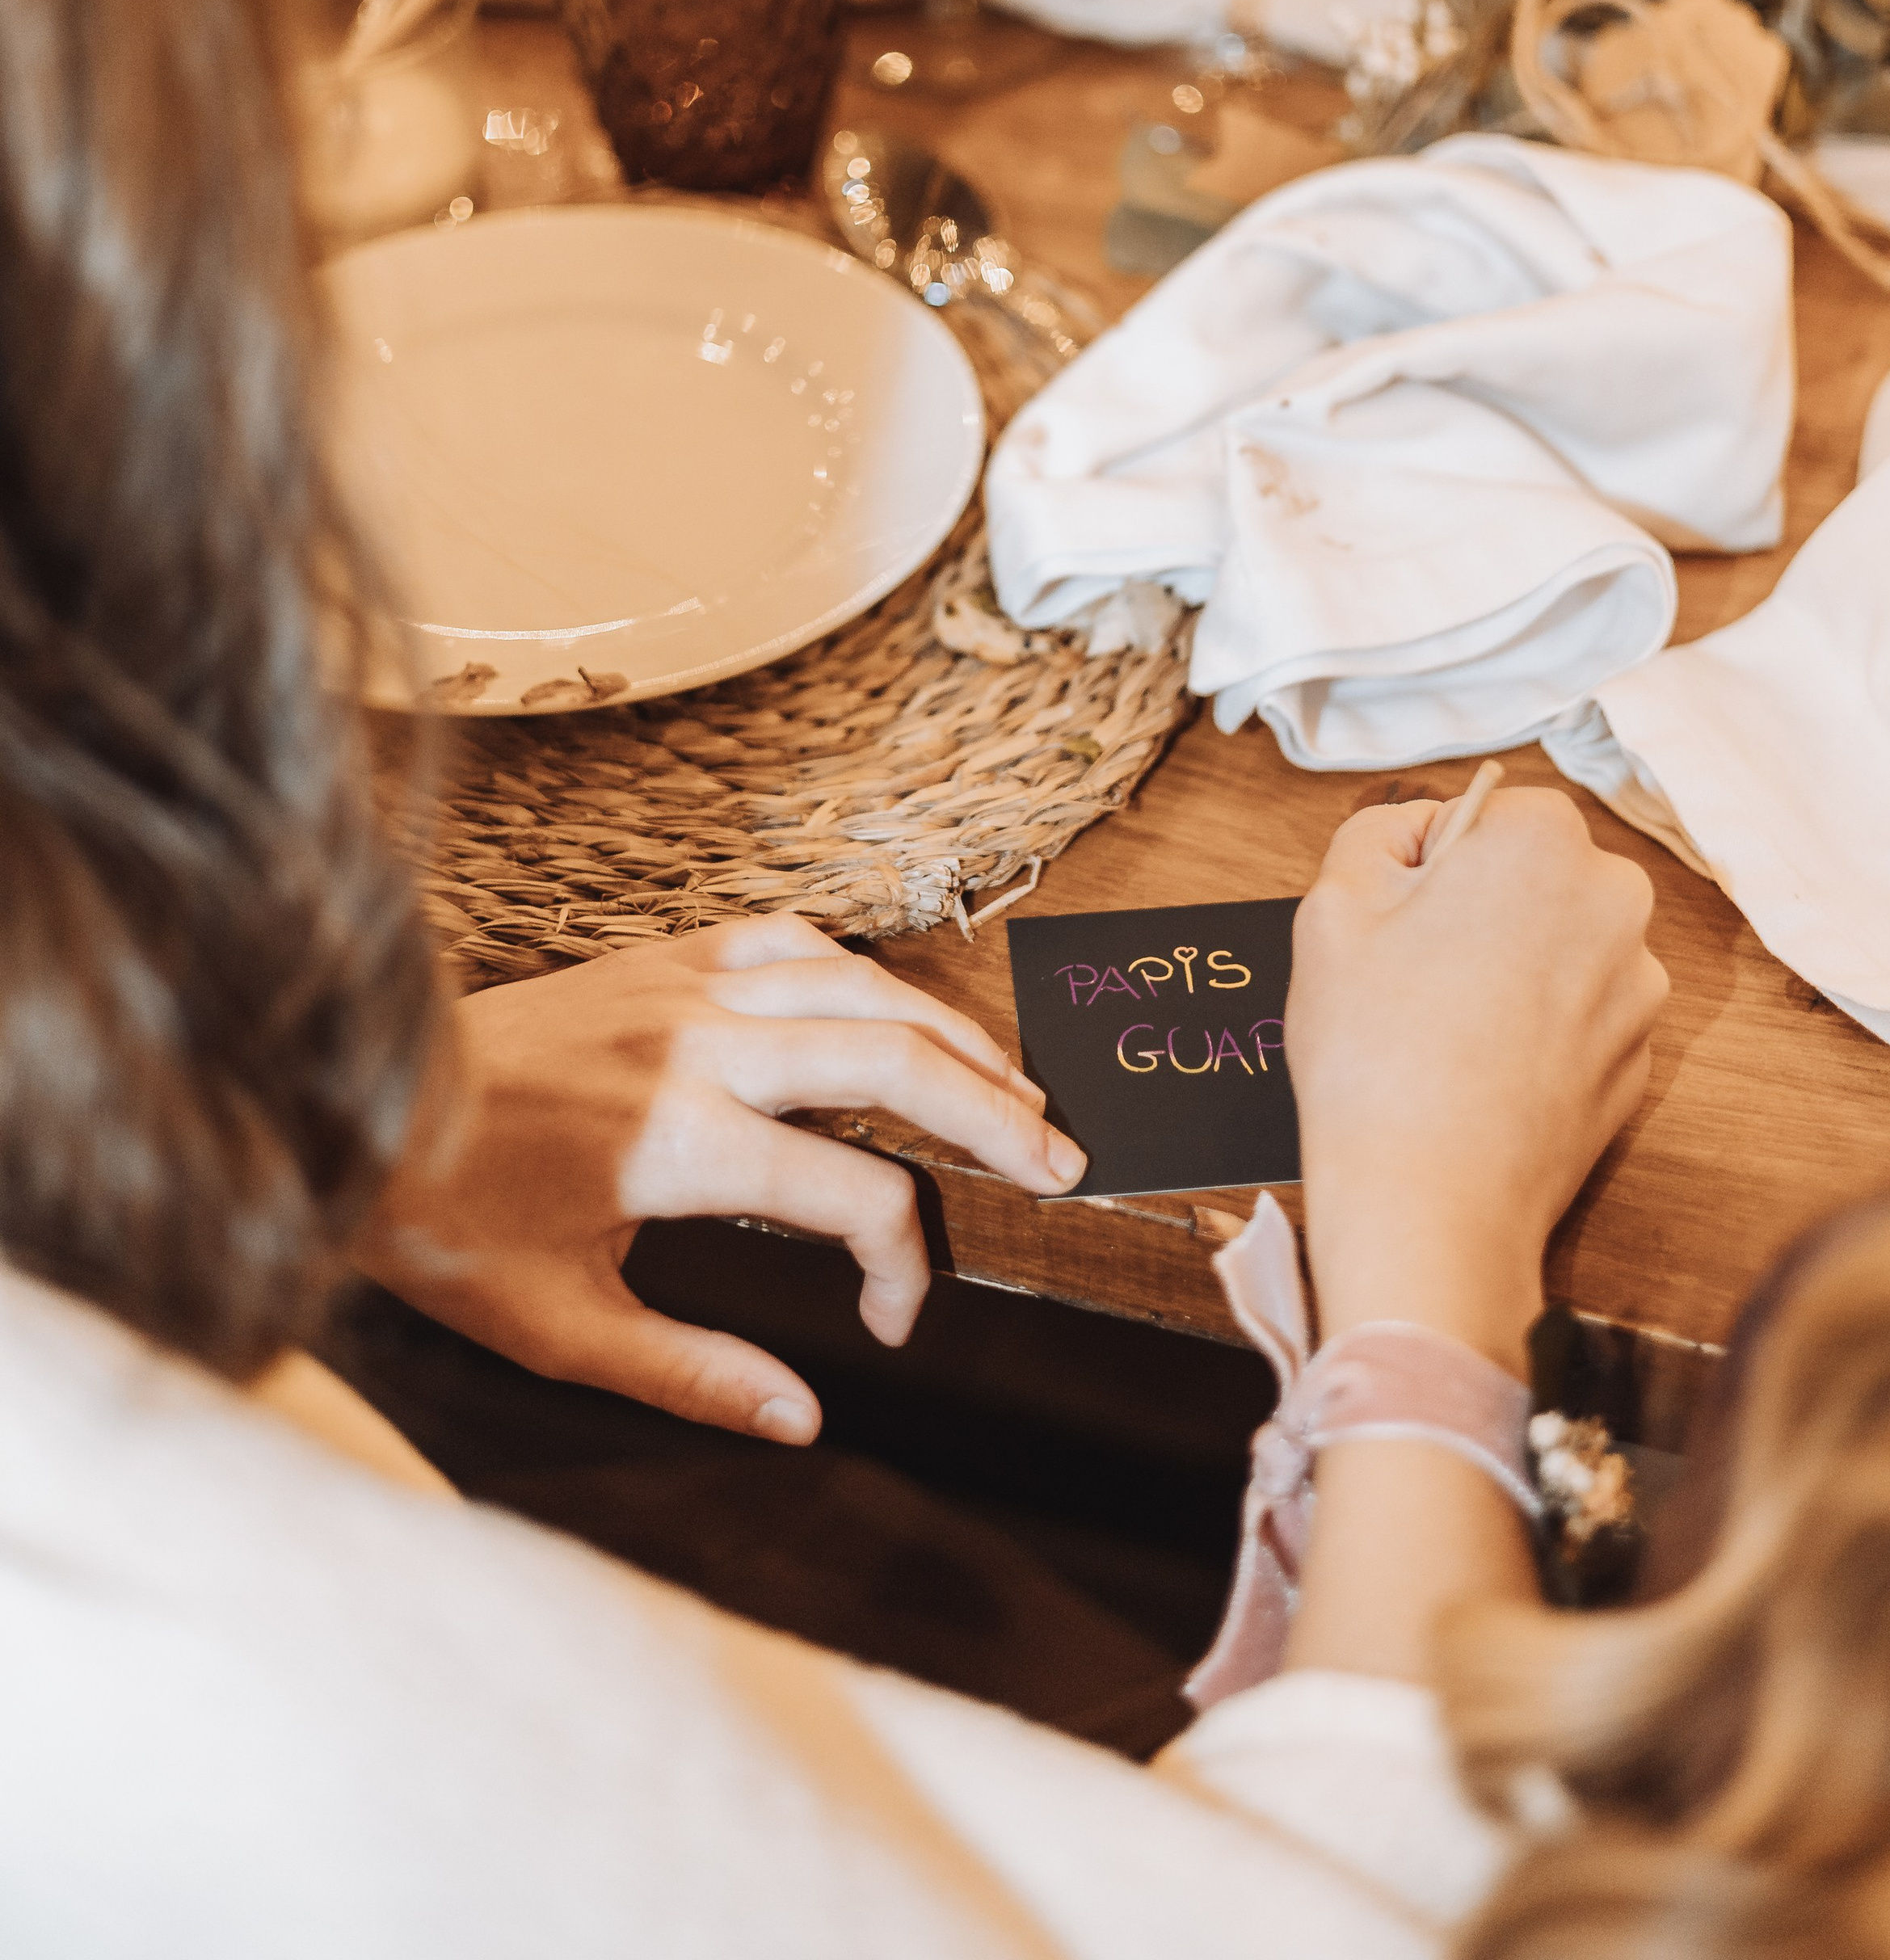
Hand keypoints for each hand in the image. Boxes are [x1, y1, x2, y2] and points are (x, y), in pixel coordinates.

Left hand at [356, 917, 1085, 1443]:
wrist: (359, 1105)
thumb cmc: (449, 1228)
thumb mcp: (558, 1330)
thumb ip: (690, 1374)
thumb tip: (804, 1420)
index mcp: (679, 1142)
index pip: (855, 1197)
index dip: (904, 1267)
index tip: (894, 1322)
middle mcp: (697, 1045)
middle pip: (892, 1059)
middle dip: (994, 1113)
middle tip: (1062, 1160)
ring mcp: (681, 985)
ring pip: (859, 985)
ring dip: (951, 1033)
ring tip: (1016, 1086)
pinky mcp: (660, 954)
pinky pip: (790, 937)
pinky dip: (858, 967)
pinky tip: (891, 1004)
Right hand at [1287, 788, 1663, 1372]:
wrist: (1433, 1203)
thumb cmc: (1375, 1050)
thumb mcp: (1333, 903)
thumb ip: (1378, 833)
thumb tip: (1420, 833)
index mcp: (1546, 842)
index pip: (1491, 810)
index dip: (1436, 859)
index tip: (1399, 917)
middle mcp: (1615, 901)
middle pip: (1538, 874)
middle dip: (1483, 905)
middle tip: (1414, 971)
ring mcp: (1639, 988)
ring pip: (1561, 943)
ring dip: (1514, 965)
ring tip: (1444, 1030)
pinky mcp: (1640, 1060)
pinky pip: (1579, 1013)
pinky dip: (1538, 1028)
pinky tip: (1481, 1071)